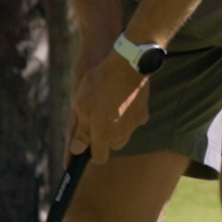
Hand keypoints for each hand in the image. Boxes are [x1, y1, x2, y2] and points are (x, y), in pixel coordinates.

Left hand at [68, 42, 149, 162]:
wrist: (127, 64)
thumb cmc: (100, 84)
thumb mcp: (82, 106)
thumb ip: (81, 131)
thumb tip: (77, 150)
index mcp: (104, 135)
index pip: (99, 158)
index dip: (90, 153)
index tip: (85, 145)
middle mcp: (121, 134)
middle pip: (112, 146)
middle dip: (103, 138)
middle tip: (94, 120)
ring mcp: (134, 124)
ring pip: (123, 133)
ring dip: (115, 127)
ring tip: (107, 108)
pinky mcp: (143, 113)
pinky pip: (133, 121)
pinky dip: (126, 116)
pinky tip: (120, 101)